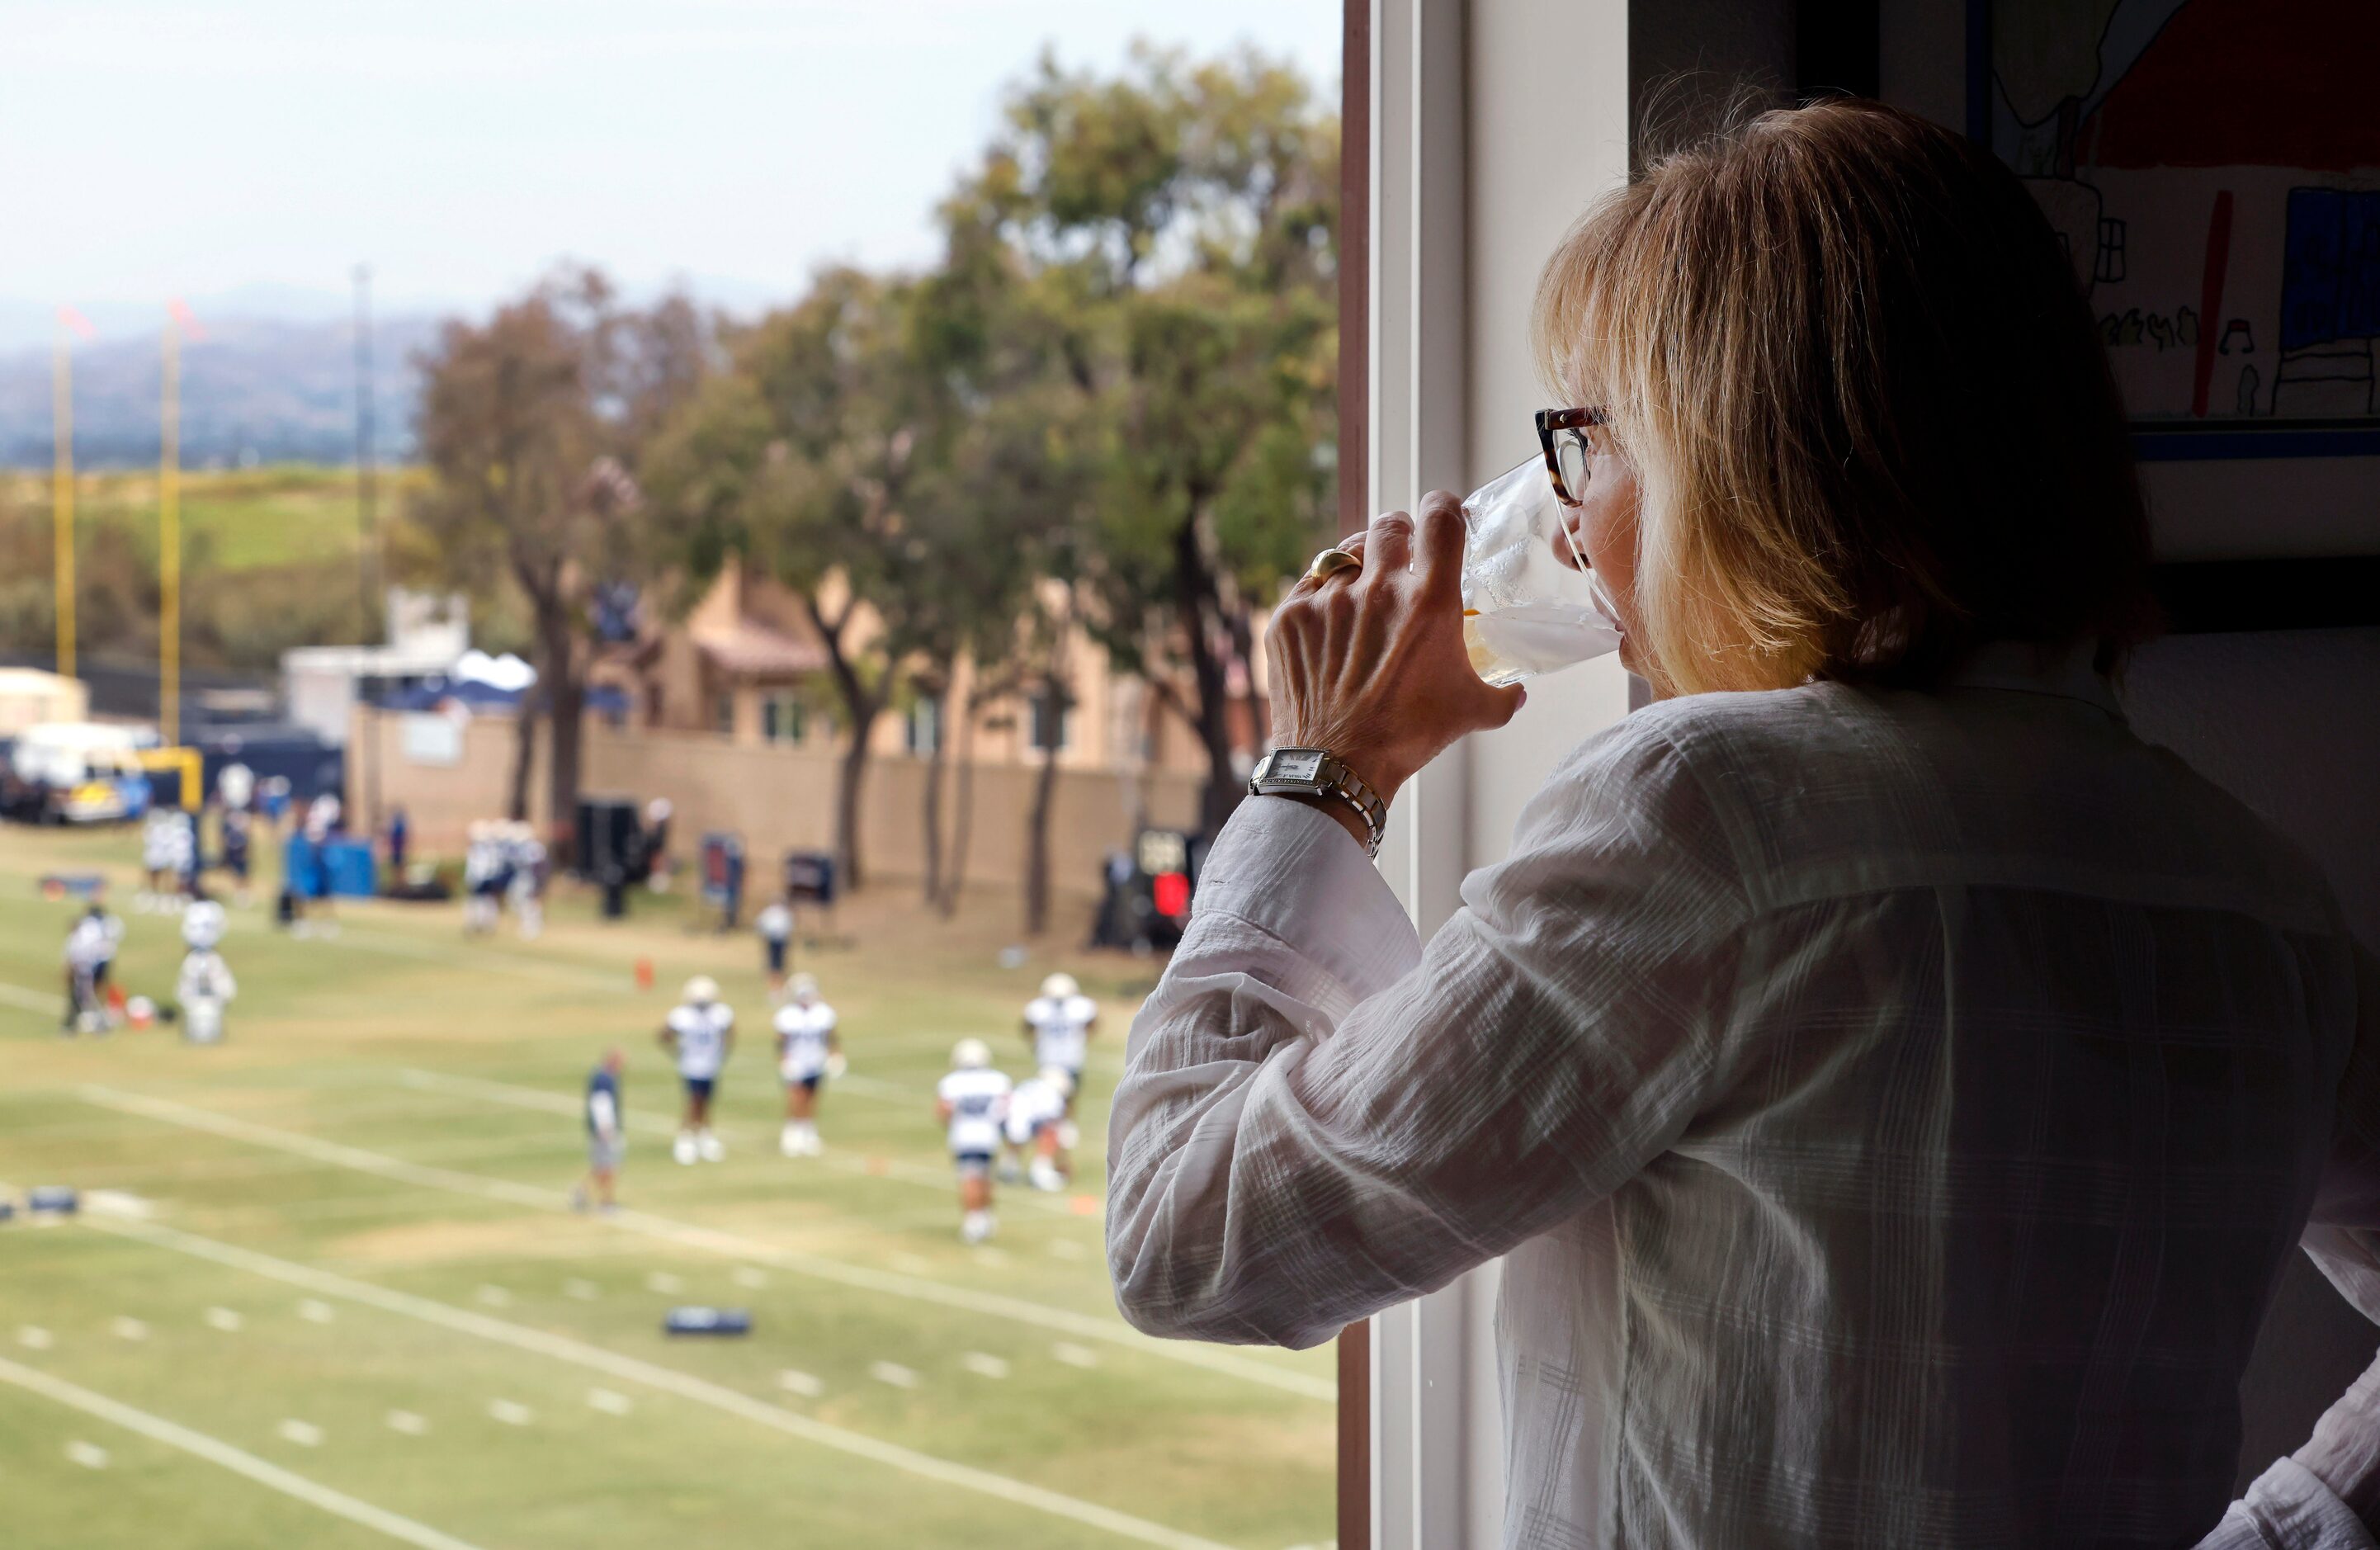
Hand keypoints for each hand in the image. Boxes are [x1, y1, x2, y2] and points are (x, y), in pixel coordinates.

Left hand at [1266, 493, 1525, 842]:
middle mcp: (1377, 589)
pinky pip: (1309, 584)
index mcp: (1429, 601)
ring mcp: (1328, 600)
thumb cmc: (1408, 736)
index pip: (1441, 518)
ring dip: (1359, 563)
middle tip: (1403, 556)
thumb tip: (1516, 692)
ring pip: (1344, 552)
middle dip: (1401, 535)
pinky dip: (1323, 594)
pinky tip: (1332, 619)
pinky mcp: (1290, 616)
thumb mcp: (1470, 712)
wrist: (1337, 767)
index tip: (1445, 517)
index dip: (1445, 508)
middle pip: (1390, 525)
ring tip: (1364, 587)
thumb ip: (1502, 695)